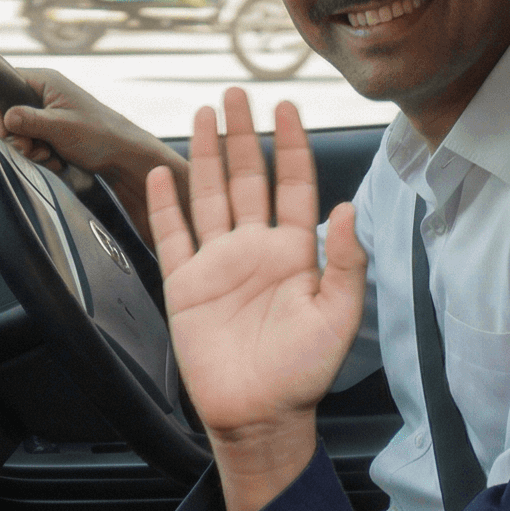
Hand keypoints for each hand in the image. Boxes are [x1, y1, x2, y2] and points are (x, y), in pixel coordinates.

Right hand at [0, 66, 185, 243]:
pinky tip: (55, 160)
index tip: (6, 131)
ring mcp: (49, 111)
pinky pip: (33, 140)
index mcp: (46, 81)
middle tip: (31, 149)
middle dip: (17, 136)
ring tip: (48, 155)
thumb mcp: (60, 127)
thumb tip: (5, 117)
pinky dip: (40, 153)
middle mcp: (45, 92)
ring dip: (29, 148)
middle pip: (10, 111)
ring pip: (20, 130)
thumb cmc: (99, 135)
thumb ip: (29, 120)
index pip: (5, 82)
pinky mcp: (53, 128)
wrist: (124, 155)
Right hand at [148, 88, 365, 510]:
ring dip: (207, 155)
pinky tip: (162, 172)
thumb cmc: (302, 373)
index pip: (294, 185)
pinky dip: (165, 204)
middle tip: (236, 94)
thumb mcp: (338, 317)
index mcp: (293, 253)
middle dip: (243, 135)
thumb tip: (347, 209)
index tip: (286, 108)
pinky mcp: (185, 285)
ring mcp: (218, 264)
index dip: (290, 146)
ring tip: (205, 114)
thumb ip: (343, 261)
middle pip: (247, 179)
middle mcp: (254, 249)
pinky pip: (172, 235)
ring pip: (209, 195)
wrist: (259, 417)